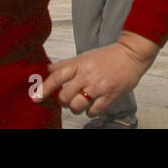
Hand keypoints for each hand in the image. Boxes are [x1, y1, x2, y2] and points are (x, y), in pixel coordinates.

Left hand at [36, 32, 157, 117]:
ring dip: (76, 107)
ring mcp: (98, 87)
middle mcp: (87, 76)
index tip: (36, 97)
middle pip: (65, 96)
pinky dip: (90, 112)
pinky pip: (92, 112)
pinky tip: (93, 104)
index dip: (44, 88)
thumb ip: (66, 64)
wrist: (131, 55)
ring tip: (81, 102)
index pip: (57, 77)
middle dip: (63, 100)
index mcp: (79, 64)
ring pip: (77, 106)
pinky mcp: (109, 96)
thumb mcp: (84, 56)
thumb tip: (48, 69)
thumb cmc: (107, 56)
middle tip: (69, 97)